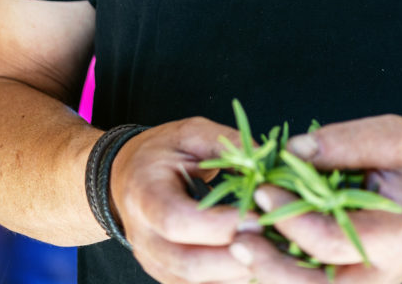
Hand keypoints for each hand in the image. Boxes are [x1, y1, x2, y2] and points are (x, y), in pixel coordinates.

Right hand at [109, 117, 260, 283]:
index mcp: (144, 193)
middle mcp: (143, 237)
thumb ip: (226, 145)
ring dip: (237, 273)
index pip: (176, 221)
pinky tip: (258, 262)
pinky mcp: (167, 275)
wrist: (128, 176)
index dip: (218, 225)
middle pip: (187, 264)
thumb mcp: (191, 133)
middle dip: (234, 258)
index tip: (256, 216)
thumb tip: (266, 161)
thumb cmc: (162, 151)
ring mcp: (153, 262)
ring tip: (273, 253)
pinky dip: (230, 278)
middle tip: (273, 241)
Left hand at [229, 114, 401, 283]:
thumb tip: (292, 150)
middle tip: (237, 237)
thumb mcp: (393, 135)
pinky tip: (256, 254)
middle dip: (271, 265)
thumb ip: (345, 142)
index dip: (293, 217)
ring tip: (239, 247)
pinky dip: (283, 274)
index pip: (333, 239)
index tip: (262, 189)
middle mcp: (382, 274)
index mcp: (397, 235)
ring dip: (272, 275)